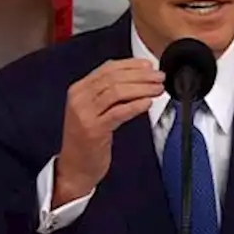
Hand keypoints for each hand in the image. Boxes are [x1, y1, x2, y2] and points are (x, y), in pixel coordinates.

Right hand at [54, 58, 163, 202]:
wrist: (74, 168)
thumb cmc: (87, 140)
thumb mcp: (92, 110)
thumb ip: (108, 93)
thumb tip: (136, 76)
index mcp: (79, 90)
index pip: (107, 68)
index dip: (131, 65)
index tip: (149, 65)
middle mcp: (79, 98)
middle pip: (114, 78)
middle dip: (141, 76)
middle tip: (159, 77)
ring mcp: (85, 114)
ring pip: (117, 92)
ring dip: (142, 88)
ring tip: (158, 89)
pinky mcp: (94, 130)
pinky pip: (118, 112)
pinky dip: (135, 106)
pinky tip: (148, 103)